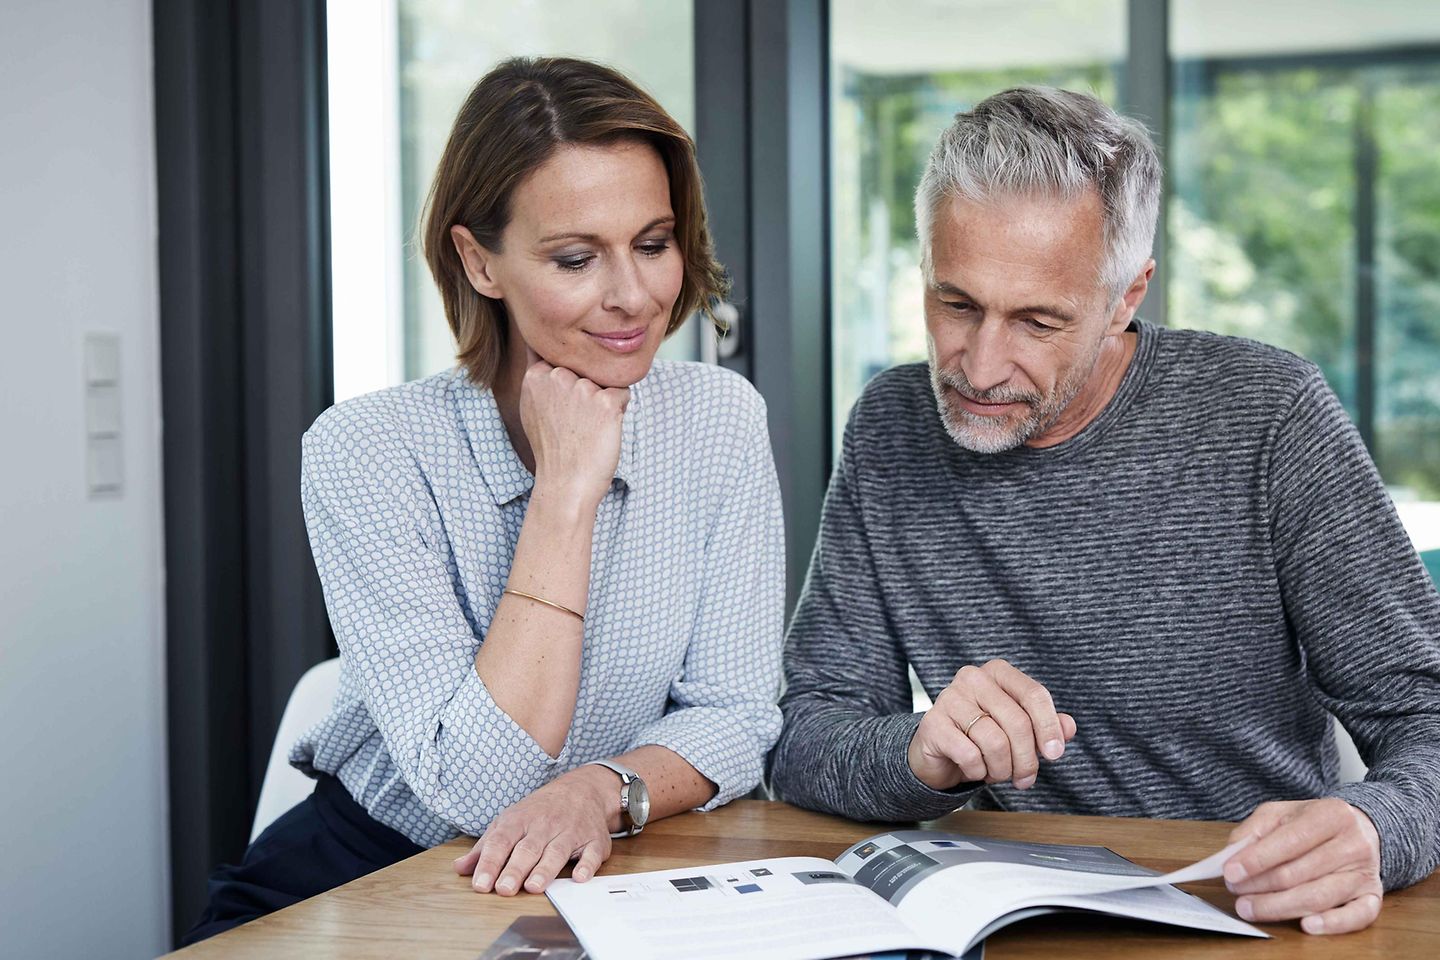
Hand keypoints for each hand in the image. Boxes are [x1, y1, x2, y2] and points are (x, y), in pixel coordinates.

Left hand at [454, 765, 617, 895]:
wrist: (582, 789)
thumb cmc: (540, 811)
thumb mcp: (509, 822)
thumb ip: (486, 848)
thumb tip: (459, 868)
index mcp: (520, 821)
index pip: (501, 841)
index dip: (490, 863)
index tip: (480, 884)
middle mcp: (544, 825)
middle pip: (527, 848)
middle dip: (515, 869)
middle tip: (504, 889)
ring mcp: (570, 832)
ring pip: (557, 850)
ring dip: (545, 869)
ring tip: (533, 886)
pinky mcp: (593, 840)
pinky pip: (591, 853)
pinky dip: (587, 864)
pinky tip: (579, 877)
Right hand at [520, 351, 629, 508]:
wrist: (566, 483)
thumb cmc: (553, 448)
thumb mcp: (531, 406)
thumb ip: (538, 374)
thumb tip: (538, 342)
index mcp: (537, 375)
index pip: (567, 360)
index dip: (570, 383)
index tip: (563, 410)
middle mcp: (557, 376)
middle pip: (587, 368)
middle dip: (588, 389)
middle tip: (577, 421)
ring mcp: (581, 388)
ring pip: (606, 380)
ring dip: (603, 400)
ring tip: (588, 427)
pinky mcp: (605, 402)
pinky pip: (623, 393)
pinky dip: (619, 409)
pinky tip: (602, 428)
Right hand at [907, 659, 1076, 790]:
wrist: (940, 753)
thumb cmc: (983, 737)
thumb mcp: (1018, 731)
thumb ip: (1046, 725)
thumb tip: (1068, 727)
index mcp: (998, 672)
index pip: (1034, 694)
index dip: (1049, 727)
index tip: (1056, 754)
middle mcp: (973, 678)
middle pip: (1018, 722)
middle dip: (1027, 760)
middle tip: (1025, 778)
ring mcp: (950, 698)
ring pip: (996, 742)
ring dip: (1002, 769)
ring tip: (996, 772)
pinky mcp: (934, 724)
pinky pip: (970, 755)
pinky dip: (978, 771)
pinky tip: (974, 769)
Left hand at [1224, 798, 1382, 934]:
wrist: (1361, 829)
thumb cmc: (1313, 823)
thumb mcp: (1281, 814)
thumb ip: (1253, 831)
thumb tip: (1230, 857)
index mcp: (1331, 815)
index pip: (1290, 841)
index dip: (1257, 859)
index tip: (1230, 872)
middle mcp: (1353, 843)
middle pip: (1300, 873)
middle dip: (1261, 885)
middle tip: (1235, 892)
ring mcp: (1365, 872)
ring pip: (1320, 897)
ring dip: (1279, 907)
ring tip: (1250, 908)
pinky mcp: (1373, 896)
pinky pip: (1356, 916)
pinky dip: (1331, 924)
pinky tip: (1306, 926)